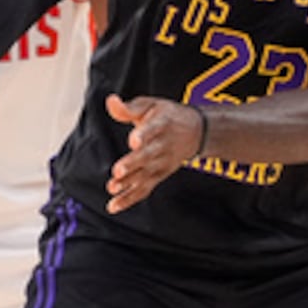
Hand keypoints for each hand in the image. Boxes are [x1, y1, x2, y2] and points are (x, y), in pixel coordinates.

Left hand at [105, 94, 203, 212]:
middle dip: (133, 164)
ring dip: (128, 183)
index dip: (143, 135)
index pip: (152, 130)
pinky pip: (144, 190)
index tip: (133, 141)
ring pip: (144, 175)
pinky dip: (129, 199)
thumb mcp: (150, 105)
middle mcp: (163, 146)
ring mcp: (161, 164)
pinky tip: (113, 206)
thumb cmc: (167, 116)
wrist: (196, 132)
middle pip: (148, 156)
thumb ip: (128, 108)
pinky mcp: (158, 176)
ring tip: (112, 187)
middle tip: (118, 170)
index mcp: (162, 124)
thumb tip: (110, 101)